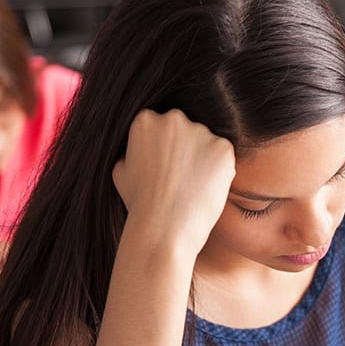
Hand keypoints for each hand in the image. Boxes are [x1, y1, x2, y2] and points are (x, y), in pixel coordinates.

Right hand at [111, 109, 235, 253]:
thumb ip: (131, 150)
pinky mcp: (223, 147)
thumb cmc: (140, 204)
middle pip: (184, 129)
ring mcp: (201, 131)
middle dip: (184, 149)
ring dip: (203, 159)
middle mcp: (174, 118)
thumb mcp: (120, 171)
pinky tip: (206, 188)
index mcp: (145, 120)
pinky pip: (223, 155)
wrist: (165, 227)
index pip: (160, 125)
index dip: (163, 149)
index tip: (164, 168)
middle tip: (181, 178)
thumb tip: (138, 148)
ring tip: (192, 188)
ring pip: (206, 142)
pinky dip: (219, 170)